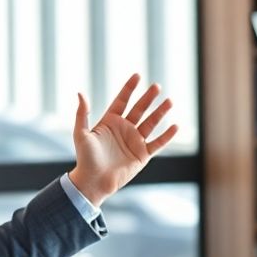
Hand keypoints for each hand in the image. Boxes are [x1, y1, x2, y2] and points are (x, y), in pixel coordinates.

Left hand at [67, 74, 177, 206]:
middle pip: (139, 109)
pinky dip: (167, 136)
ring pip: (151, 123)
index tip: (137, 76)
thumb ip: (82, 113)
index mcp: (110, 121)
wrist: (94, 181)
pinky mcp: (142, 155)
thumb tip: (80, 93)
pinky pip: (157, 143)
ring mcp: (134, 141)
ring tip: (169, 101)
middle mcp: (124, 129)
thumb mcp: (80, 133)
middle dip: (148, 97)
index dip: (129, 88)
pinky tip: (176, 126)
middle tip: (157, 86)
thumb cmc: (85, 158)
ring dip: (160, 112)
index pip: (122, 101)